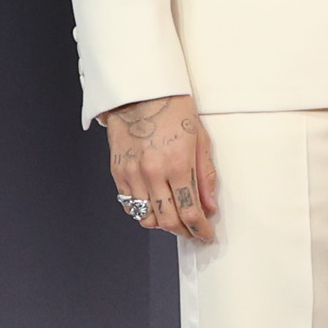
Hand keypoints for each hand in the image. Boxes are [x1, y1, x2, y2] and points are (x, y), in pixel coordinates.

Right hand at [106, 93, 219, 241]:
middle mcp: (153, 173)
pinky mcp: (118, 172)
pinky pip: (129, 204)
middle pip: (168, 221)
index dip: (199, 229)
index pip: (190, 212)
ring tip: (174, 219)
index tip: (205, 235)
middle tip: (192, 231)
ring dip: (163, 224)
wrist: (140, 92)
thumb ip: (206, 175)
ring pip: (146, 217)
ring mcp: (133, 174)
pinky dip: (142, 211)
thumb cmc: (172, 109)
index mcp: (177, 164)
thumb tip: (209, 205)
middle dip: (183, 232)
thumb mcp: (200, 139)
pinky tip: (154, 206)